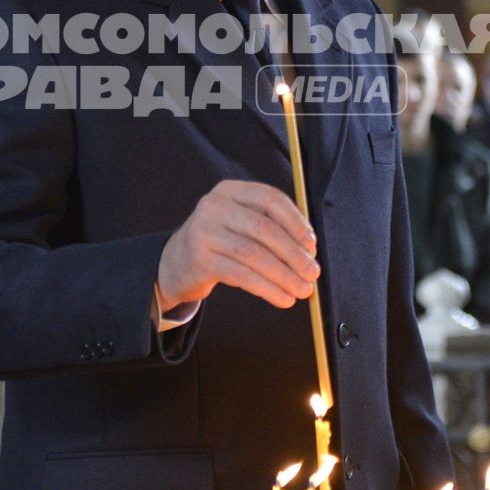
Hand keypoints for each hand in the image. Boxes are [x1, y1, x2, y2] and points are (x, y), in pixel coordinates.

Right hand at [156, 181, 317, 312]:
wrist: (176, 262)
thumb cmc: (221, 242)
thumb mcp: (240, 223)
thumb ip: (271, 226)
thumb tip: (309, 250)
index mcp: (231, 190)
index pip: (270, 199)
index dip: (296, 222)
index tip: (312, 245)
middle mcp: (214, 206)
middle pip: (264, 228)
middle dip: (293, 254)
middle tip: (312, 273)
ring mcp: (204, 232)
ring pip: (254, 255)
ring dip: (284, 275)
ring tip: (302, 290)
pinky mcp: (200, 260)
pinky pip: (241, 275)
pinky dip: (267, 289)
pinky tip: (282, 298)